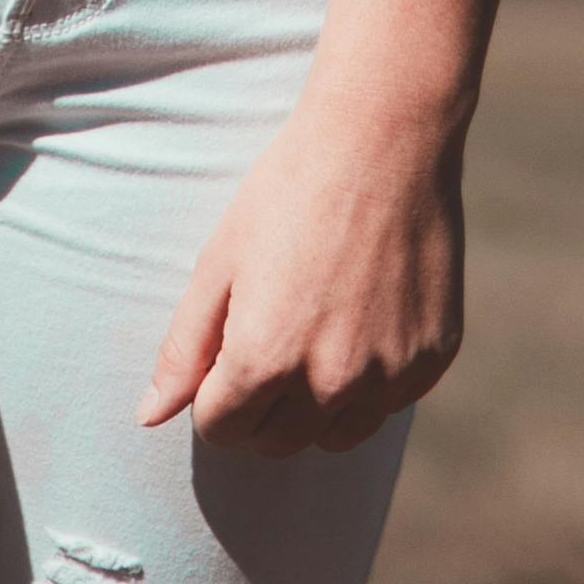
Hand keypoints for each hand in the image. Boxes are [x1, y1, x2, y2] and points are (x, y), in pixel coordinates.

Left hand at [140, 92, 463, 456]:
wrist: (384, 140)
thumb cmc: (288, 193)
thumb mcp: (219, 263)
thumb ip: (183, 349)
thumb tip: (149, 417)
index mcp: (266, 358)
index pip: (222, 429)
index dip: (213, 394)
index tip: (224, 353)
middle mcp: (332, 381)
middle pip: (277, 442)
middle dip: (259, 406)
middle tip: (267, 339)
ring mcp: (390, 374)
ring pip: (336, 436)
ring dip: (314, 407)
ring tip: (313, 336)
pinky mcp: (433, 358)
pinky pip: (389, 403)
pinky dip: (370, 382)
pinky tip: (363, 319)